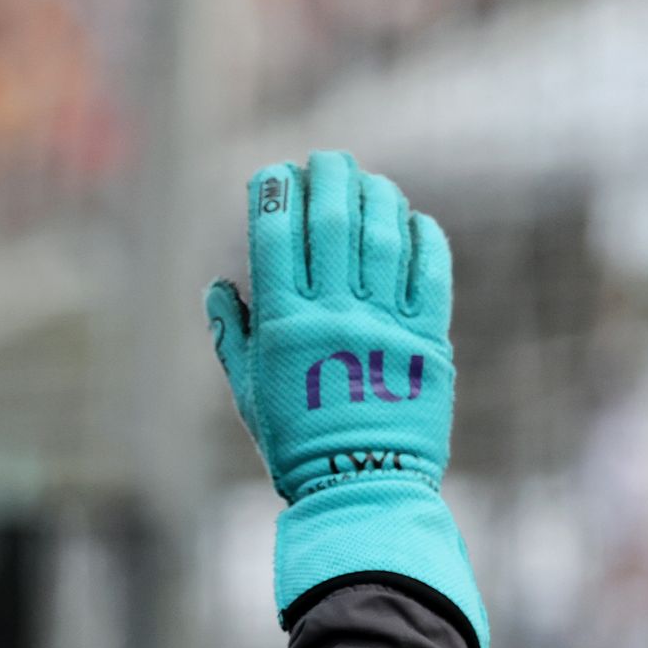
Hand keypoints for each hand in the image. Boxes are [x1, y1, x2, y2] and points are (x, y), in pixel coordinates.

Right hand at [204, 150, 451, 503]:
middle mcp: (334, 314)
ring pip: (383, 235)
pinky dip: (421, 237)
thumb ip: (230, 335)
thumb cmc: (294, 444)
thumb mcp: (246, 392)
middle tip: (327, 160)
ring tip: (368, 181)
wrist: (359, 487)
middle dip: (328, 179)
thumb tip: (218, 287)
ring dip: (376, 196)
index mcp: (284, 325)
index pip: (275, 237)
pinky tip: (411, 221)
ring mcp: (384, 323)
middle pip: (332, 221)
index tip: (274, 173)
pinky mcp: (428, 339)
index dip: (273, 194)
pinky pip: (428, 271)